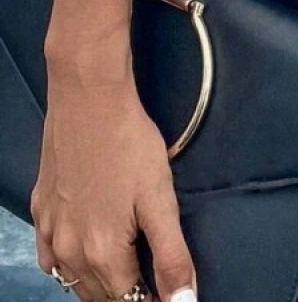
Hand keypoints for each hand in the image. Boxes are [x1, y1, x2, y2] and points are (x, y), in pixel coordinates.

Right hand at [31, 63, 197, 301]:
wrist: (89, 101)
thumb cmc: (130, 145)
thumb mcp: (160, 199)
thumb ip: (171, 256)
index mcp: (104, 254)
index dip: (151, 300)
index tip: (165, 294)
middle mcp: (70, 252)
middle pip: (101, 296)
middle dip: (126, 295)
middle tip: (150, 283)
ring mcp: (50, 233)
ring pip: (73, 280)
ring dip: (98, 285)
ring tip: (124, 273)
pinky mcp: (40, 211)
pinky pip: (50, 258)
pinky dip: (67, 266)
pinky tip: (83, 254)